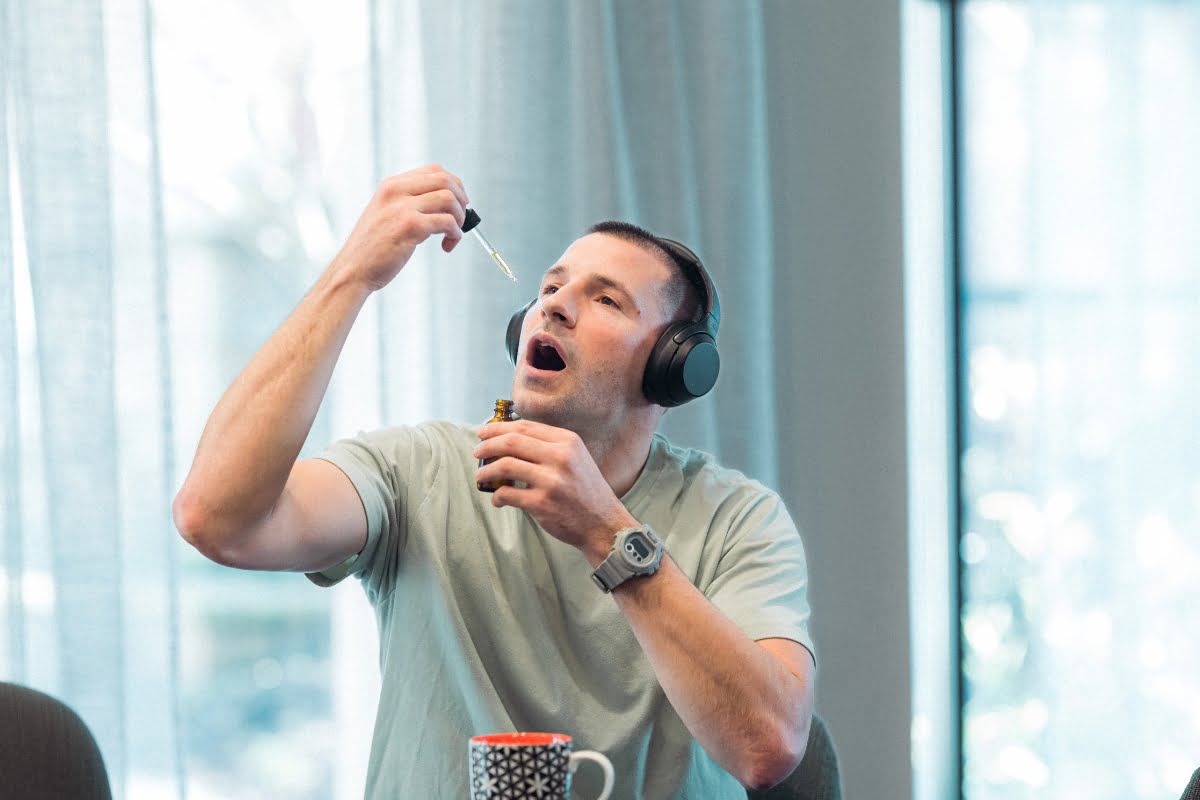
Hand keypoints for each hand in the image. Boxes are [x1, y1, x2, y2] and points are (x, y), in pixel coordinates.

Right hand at [330, 164, 468, 291]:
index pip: (434, 170)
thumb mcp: (385, 214)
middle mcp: (396, 191)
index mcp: (391, 185)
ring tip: (454, 234)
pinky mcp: (411, 226)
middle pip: (445, 180)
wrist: (353, 270)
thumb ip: (408, 203)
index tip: (459, 202)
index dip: (454, 185)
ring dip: (460, 218)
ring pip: (449, 199)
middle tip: (462, 219)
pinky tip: (448, 245)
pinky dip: (455, 234)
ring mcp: (403, 208)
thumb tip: (445, 202)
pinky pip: (447, 222)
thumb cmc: (371, 248)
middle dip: (462, 199)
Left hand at [473, 420, 637, 562]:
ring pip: (505, 466)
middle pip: (511, 442)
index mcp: (567, 441)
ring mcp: (551, 480)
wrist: (603, 523)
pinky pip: (507, 494)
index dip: (498, 428)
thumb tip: (508, 439)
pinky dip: (496, 496)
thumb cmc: (585, 491)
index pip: (524, 427)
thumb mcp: (576, 458)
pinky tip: (497, 500)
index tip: (484, 432)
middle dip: (487, 445)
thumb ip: (549, 446)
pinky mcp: (542, 503)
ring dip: (486, 470)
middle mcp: (560, 457)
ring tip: (481, 475)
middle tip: (477, 452)